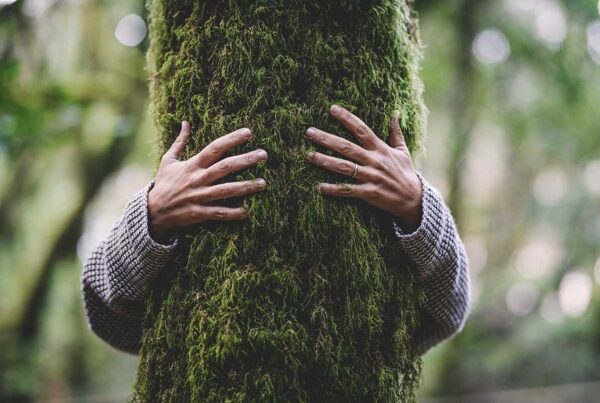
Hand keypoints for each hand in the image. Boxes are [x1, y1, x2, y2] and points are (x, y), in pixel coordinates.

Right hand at [148, 121, 267, 243]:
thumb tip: (185, 122)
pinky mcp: (199, 213)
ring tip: (263, 183)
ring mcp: (199, 196)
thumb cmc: (164, 183)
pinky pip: (219, 213)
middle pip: (225, 167)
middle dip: (246, 160)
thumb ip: (180, 142)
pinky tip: (247, 211)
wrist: (153, 210)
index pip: (215, 148)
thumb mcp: (169, 160)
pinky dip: (233, 213)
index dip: (232, 139)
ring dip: (246, 187)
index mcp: (193, 165)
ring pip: (226, 190)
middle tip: (264, 155)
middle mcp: (198, 179)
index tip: (248, 132)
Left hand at [304, 104, 422, 232]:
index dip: (347, 118)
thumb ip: (396, 133)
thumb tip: (395, 113)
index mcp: (381, 149)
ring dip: (326, 161)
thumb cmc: (406, 173)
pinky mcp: (369, 193)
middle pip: (347, 147)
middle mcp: (374, 161)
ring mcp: (371, 177)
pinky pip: (348, 190)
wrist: (413, 199)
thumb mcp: (403, 151)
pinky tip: (320, 187)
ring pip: (344, 168)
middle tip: (309, 132)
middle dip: (327, 139)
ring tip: (309, 155)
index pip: (361, 129)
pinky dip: (334, 189)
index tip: (332, 108)